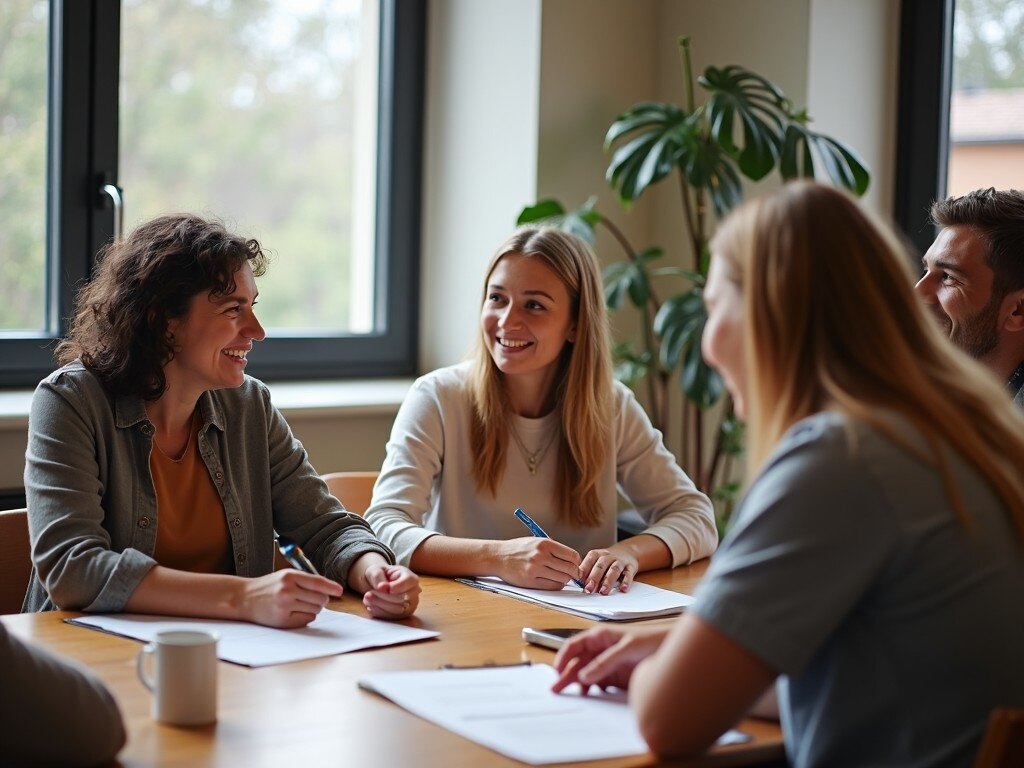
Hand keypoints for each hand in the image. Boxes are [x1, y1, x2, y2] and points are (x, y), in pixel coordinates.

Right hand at [238, 570, 343, 628]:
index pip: (318, 582)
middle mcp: (287, 590)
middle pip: (320, 598)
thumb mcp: (285, 576)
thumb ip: (306, 580)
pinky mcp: (282, 620)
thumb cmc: (268, 586)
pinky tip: (294, 612)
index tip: (340, 591)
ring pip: (315, 610)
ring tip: (300, 604)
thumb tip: (330, 589)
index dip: (332, 587)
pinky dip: (305, 617)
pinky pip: (306, 620)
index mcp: (289, 576)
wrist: (243, 598)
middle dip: (321, 600)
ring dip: (313, 608)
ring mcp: (284, 606)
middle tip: (312, 599)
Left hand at [360, 563, 421, 619]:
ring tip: (367, 599)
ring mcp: (410, 605)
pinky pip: (393, 617)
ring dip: (380, 605)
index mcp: (411, 578)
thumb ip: (378, 576)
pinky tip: (370, 606)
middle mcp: (414, 592)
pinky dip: (380, 612)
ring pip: (398, 609)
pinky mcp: (403, 614)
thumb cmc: (380, 575)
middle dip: (384, 597)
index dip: (396, 586)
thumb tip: (381, 587)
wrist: (379, 585)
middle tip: (368, 594)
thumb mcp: (377, 570)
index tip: (381, 587)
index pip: (408, 582)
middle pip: (403, 597)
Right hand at [497, 537, 581, 589]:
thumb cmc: (519, 549)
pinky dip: (556, 585)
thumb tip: (572, 559)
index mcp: (545, 544)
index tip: (575, 564)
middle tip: (572, 574)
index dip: (577, 562)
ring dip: (565, 580)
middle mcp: (541, 556)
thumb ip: (553, 548)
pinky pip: (552, 587)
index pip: (572, 555)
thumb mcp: (536, 541)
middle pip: (569, 569)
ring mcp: (535, 569)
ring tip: (560, 577)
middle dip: (574, 573)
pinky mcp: (530, 581)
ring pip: (562, 579)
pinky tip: (552, 581)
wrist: (498, 557)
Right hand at [551, 626, 666, 693]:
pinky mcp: (615, 677)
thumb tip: (585, 675)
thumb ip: (605, 662)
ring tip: (573, 695)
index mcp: (600, 636)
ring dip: (579, 684)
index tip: (556, 671)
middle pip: (578, 663)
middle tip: (557, 689)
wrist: (672, 650)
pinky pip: (599, 684)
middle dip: (567, 675)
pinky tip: (591, 695)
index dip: (563, 657)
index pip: (574, 646)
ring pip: (586, 675)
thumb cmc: (652, 640)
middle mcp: (601, 649)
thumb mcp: (627, 648)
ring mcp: (608, 663)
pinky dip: (593, 690)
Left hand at [579, 548, 638, 593]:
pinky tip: (623, 589)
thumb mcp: (595, 561)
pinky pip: (629, 574)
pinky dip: (626, 582)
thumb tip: (576, 583)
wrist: (626, 552)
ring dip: (608, 581)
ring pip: (614, 570)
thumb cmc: (606, 560)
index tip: (579, 582)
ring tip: (603, 591)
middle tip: (588, 589)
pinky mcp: (630, 567)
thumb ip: (586, 571)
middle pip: (600, 566)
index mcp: (596, 554)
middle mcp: (608, 556)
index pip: (589, 561)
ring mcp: (619, 561)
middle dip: (594, 578)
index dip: (584, 571)